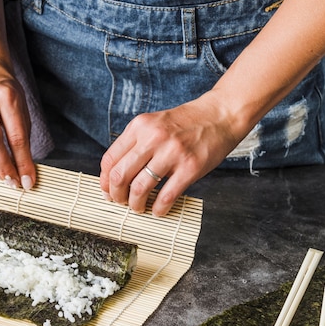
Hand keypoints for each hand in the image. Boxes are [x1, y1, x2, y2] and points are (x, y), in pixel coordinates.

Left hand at [99, 91, 244, 216]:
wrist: (220, 115)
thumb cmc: (187, 123)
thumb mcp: (154, 123)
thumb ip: (136, 143)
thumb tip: (117, 174)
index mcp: (140, 126)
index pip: (110, 159)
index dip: (105, 181)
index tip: (108, 192)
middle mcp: (153, 138)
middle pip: (120, 176)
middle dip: (117, 196)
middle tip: (121, 202)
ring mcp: (172, 152)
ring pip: (140, 188)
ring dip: (136, 204)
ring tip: (139, 207)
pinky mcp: (190, 167)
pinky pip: (166, 196)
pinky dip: (159, 208)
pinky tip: (159, 210)